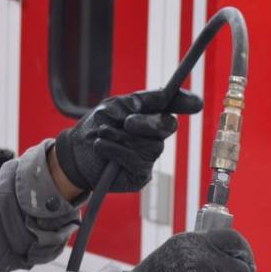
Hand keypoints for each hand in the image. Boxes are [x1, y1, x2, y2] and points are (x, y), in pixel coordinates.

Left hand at [54, 89, 203, 192]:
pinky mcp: (141, 174)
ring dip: (123, 138)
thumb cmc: (96, 127)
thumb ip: (139, 102)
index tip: (195, 103)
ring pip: (152, 146)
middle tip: (128, 122)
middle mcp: (154, 134)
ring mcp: (149, 155)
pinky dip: (117, 151)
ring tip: (103, 134)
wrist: (75, 153)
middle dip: (148, 123)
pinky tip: (103, 147)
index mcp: (150, 113)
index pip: (174, 106)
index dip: (186, 103)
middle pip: (167, 126)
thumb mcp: (113, 107)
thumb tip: (164, 97)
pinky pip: (137, 161)